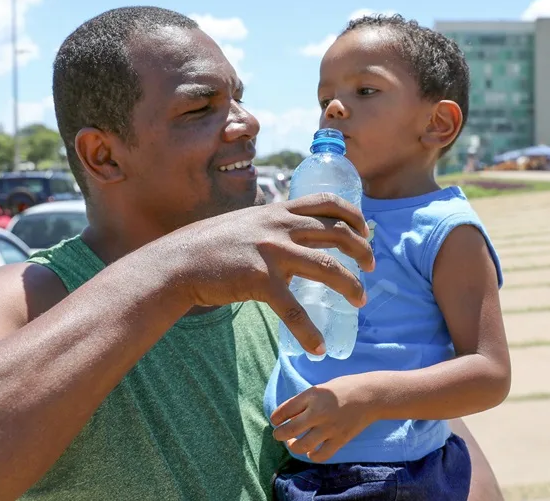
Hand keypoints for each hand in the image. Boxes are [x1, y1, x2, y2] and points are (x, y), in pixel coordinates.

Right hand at [165, 193, 374, 354]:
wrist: (177, 262)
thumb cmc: (208, 247)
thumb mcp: (245, 225)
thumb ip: (271, 228)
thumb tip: (292, 239)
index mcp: (276, 211)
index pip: (326, 201)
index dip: (352, 214)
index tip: (365, 230)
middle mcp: (278, 227)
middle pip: (336, 232)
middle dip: (362, 248)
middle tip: (372, 265)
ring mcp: (271, 252)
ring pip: (327, 268)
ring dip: (351, 285)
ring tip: (361, 300)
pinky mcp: (259, 280)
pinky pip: (293, 310)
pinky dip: (310, 332)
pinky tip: (319, 348)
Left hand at [270, 375, 376, 462]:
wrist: (370, 395)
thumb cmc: (344, 388)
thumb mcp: (320, 389)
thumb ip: (304, 402)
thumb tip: (287, 417)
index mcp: (312, 396)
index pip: (284, 410)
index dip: (275, 418)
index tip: (276, 421)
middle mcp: (318, 412)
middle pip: (289, 430)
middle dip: (279, 435)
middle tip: (279, 435)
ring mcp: (329, 428)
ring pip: (302, 446)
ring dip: (293, 446)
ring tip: (294, 443)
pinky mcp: (340, 439)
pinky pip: (321, 455)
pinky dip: (312, 456)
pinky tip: (311, 451)